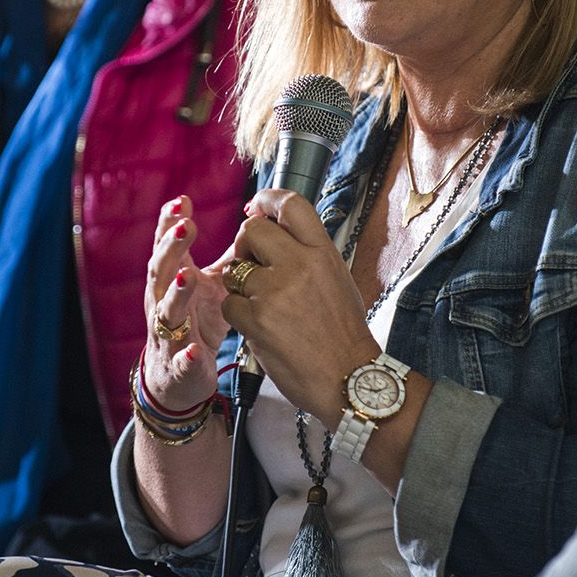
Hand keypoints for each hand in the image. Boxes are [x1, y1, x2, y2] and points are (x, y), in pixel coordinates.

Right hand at [142, 196, 231, 411]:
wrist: (179, 377)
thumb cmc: (198, 321)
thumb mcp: (214, 285)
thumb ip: (231, 257)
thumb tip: (257, 222)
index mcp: (174, 278)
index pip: (168, 244)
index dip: (171, 222)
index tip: (182, 201)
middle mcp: (164, 302)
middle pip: (161, 270)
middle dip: (172, 247)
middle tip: (187, 226)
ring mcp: (169, 334)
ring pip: (167, 311)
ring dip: (176, 293)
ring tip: (187, 276)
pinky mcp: (178, 366)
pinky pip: (181, 361)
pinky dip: (187, 357)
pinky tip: (195, 351)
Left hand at [221, 188, 380, 421]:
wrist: (347, 377)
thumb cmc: (344, 334)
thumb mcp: (337, 278)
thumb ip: (309, 253)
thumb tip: (281, 232)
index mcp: (322, 253)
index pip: (292, 205)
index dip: (268, 199)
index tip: (258, 205)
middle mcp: (299, 266)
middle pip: (252, 230)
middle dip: (246, 243)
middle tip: (253, 260)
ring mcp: (275, 293)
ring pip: (235, 269)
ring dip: (240, 283)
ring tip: (261, 301)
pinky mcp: (256, 320)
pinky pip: (229, 303)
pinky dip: (238, 313)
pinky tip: (258, 323)